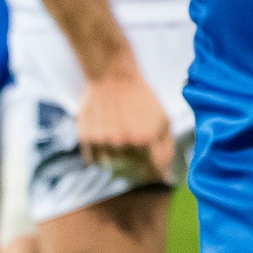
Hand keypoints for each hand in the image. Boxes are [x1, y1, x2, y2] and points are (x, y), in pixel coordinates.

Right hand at [76, 64, 174, 181]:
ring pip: (113, 166)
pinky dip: (101, 155)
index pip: (153, 170)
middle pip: (133, 169)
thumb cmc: (142, 98)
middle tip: (136, 144)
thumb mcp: (164, 119)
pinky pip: (95, 160)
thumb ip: (166, 148)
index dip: (157, 172)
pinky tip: (107, 138)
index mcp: (146, 139)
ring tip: (121, 136)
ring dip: (118, 158)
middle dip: (138, 162)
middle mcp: (124, 143)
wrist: (113, 78)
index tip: (157, 170)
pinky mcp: (86, 139)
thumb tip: (165, 174)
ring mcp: (104, 142)